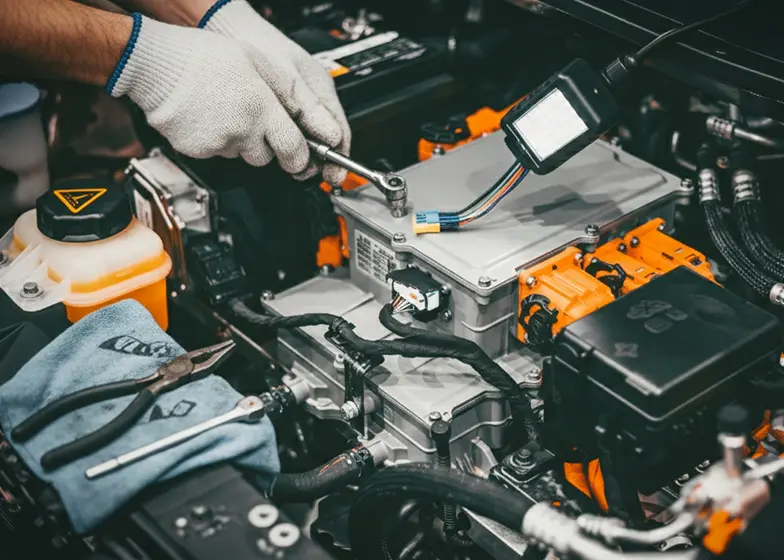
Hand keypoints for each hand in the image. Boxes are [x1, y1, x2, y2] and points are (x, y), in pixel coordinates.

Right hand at [107, 15, 311, 172]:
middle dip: (265, 145)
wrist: (155, 64)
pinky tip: (208, 117)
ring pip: (240, 154)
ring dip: (239, 141)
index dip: (300, 158)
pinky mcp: (197, 152)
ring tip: (225, 111)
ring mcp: (218, 144)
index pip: (294, 151)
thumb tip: (312, 119)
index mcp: (261, 108)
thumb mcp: (258, 63)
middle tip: (252, 119)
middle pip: (266, 157)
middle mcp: (242, 131)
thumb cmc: (204, 57)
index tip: (301, 159)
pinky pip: (216, 153)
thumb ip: (288, 94)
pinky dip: (215, 140)